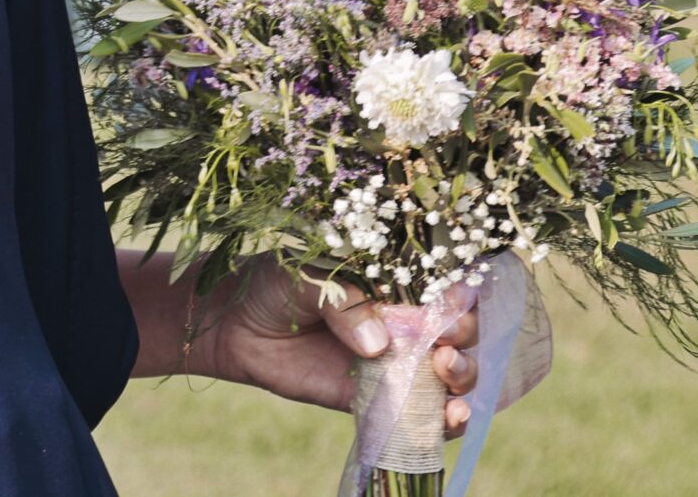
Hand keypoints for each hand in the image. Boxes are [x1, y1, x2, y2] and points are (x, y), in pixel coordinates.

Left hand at [196, 261, 484, 435]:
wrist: (234, 324)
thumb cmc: (274, 283)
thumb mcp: (305, 276)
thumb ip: (343, 302)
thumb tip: (378, 344)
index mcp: (393, 283)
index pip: (444, 288)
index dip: (459, 297)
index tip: (455, 303)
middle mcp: (402, 324)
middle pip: (457, 334)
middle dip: (463, 338)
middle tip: (445, 342)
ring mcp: (392, 364)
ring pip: (448, 377)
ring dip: (463, 379)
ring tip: (446, 373)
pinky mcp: (374, 401)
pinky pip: (417, 415)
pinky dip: (442, 422)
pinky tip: (451, 417)